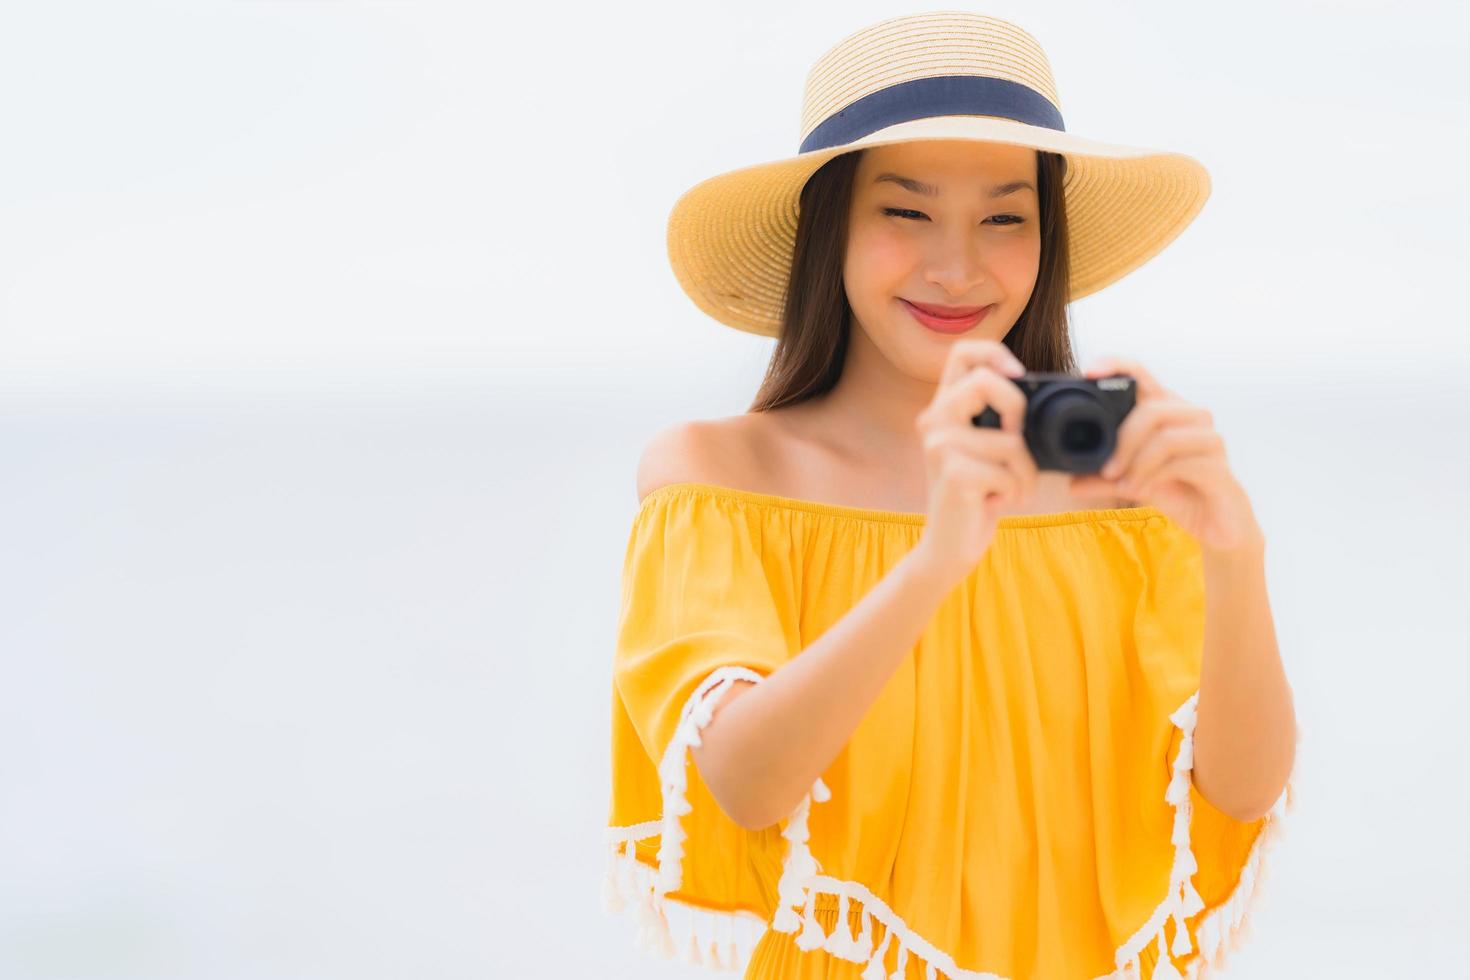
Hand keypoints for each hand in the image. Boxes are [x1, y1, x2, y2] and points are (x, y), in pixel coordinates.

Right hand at [912, 339, 1039, 586]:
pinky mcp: (952, 473)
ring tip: (1012, 489)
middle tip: (1020, 440)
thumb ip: (1005, 420)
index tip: (1019, 377)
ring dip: (1026, 472)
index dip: (995, 354)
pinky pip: (1008, 472)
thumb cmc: (980, 495)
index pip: (962, 353)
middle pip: (985, 381)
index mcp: (944, 408)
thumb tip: (1047, 398)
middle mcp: (933, 420)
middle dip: (1018, 409)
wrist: (952, 546)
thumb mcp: (992, 449)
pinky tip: (998, 502)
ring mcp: (939, 446)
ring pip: (1010, 440)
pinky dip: (1017, 491)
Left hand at [1070, 357, 1263, 555]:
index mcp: (1165, 409)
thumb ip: (1103, 478)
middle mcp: (1190, 416)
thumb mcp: (1131, 482)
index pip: (1142, 373)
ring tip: (1119, 484)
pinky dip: (1152, 477)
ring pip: (1164, 437)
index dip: (1116, 365)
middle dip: (1121, 440)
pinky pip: (1180, 463)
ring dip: (1135, 462)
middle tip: (1104, 469)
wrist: (1217, 524)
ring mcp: (1208, 438)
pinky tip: (1138, 491)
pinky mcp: (1218, 465)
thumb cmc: (1175, 491)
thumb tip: (1070, 481)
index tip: (1089, 371)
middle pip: (1151, 410)